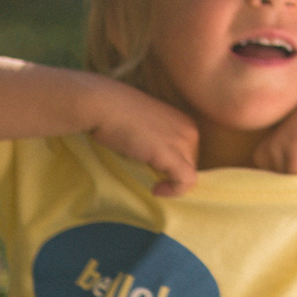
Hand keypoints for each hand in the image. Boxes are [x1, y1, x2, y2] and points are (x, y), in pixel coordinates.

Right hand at [84, 77, 201, 196]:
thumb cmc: (117, 114)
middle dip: (174, 175)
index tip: (159, 174)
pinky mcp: (171, 155)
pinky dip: (174, 191)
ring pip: (190, 173)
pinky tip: (155, 190)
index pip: (190, 153)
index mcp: (184, 122)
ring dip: (173, 184)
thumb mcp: (147, 127)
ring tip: (154, 185)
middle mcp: (189, 129)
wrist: (105, 106)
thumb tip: (157, 160)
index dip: (175, 166)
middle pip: (192, 163)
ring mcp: (182, 141)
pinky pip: (186, 181)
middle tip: (154, 179)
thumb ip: (159, 141)